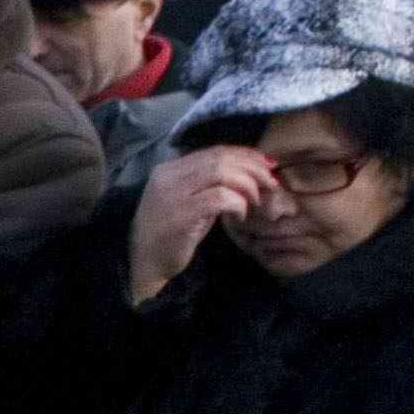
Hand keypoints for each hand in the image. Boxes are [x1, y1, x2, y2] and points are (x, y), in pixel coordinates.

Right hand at [127, 146, 275, 303]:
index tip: (267, 166)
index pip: (215, 150)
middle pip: (221, 158)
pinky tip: (241, 215)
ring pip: (222, 173)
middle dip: (253, 168)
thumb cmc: (168, 235)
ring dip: (248, 185)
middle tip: (271, 183)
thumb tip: (245, 171)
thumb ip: (207, 184)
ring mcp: (173, 194)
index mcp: (170, 168)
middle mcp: (169, 175)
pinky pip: (220, 198)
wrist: (142, 263)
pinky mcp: (181, 214)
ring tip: (257, 200)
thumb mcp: (187, 201)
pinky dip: (238, 203)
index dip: (246, 155)